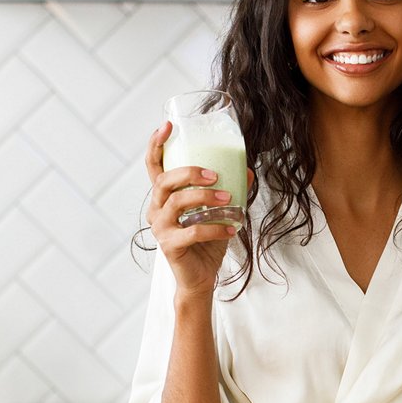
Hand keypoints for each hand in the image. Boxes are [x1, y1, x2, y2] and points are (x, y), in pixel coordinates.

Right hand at [145, 121, 251, 297]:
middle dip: (190, 172)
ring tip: (229, 200)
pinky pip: (192, 231)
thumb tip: (247, 171)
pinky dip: (216, 228)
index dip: (156, 144)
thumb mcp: (220, 212)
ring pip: (177, 203)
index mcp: (164, 196)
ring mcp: (160, 228)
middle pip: (164, 181)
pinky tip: (232, 229)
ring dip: (206, 198)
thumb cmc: (207, 241)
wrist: (202, 277)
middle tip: (216, 175)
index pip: (154, 166)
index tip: (168, 126)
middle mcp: (156, 209)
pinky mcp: (169, 246)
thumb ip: (230, 191)